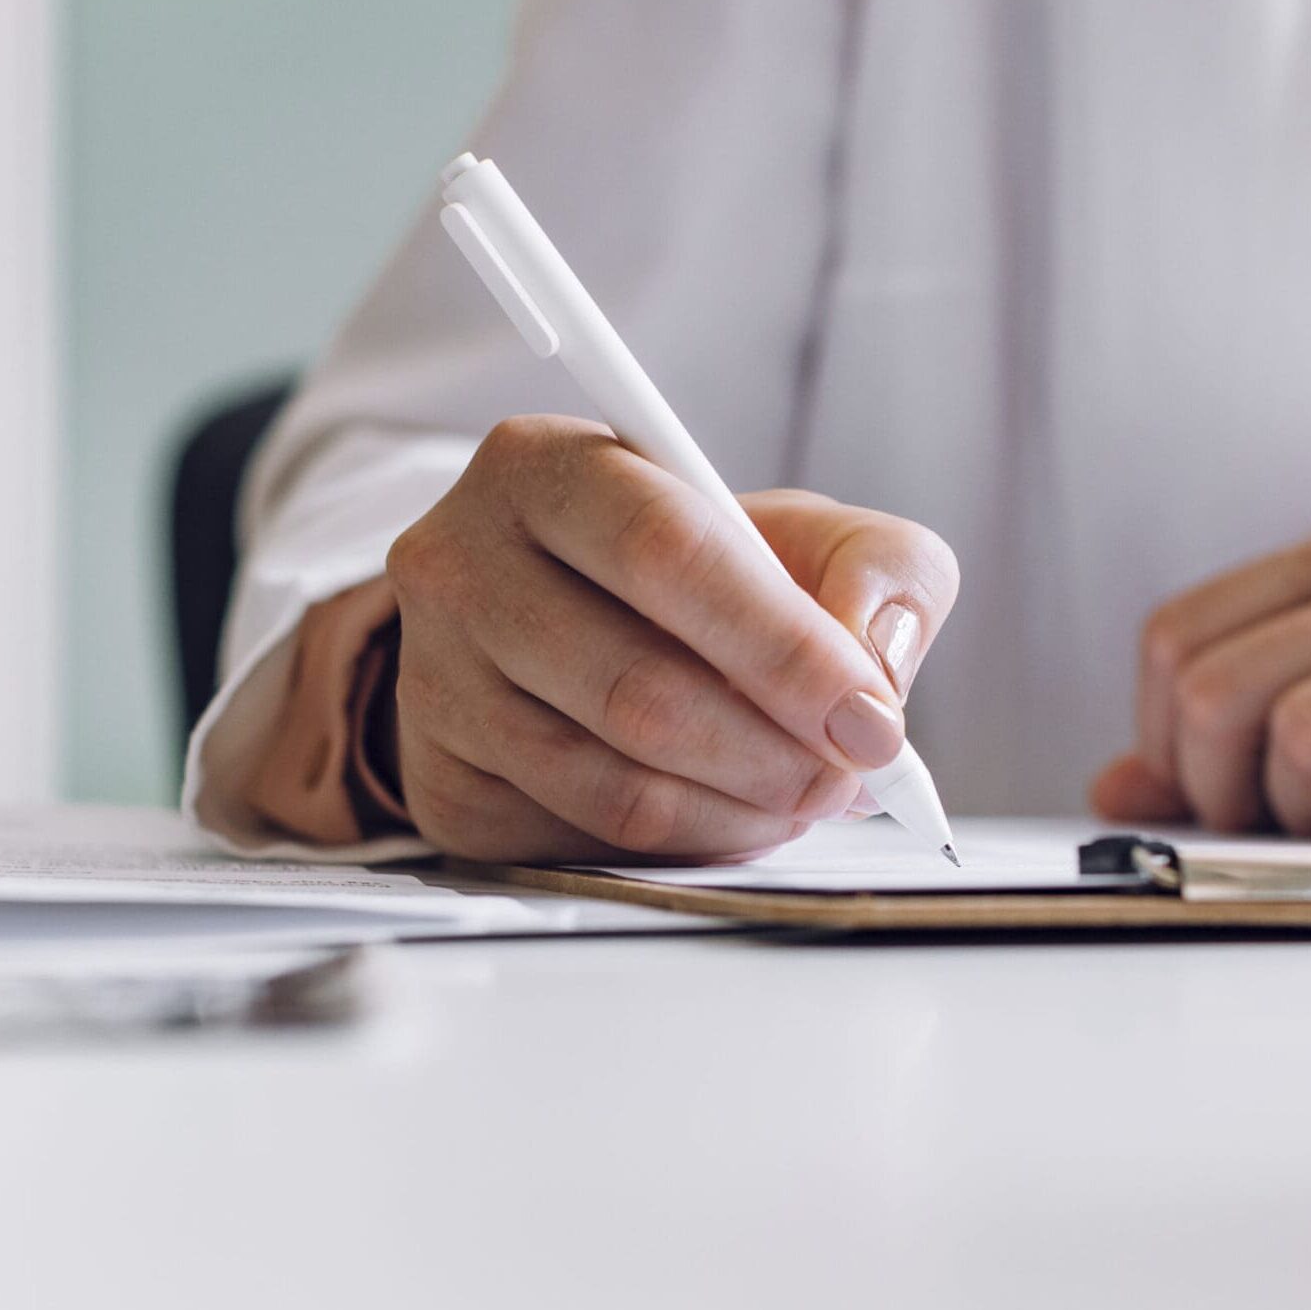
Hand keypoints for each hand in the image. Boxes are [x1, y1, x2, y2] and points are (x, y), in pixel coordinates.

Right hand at [384, 416, 957, 862]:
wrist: (570, 626)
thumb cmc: (695, 574)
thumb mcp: (802, 534)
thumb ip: (876, 569)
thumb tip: (875, 663)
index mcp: (545, 466)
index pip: (667, 552)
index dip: (782, 647)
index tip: (870, 716)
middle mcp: (460, 565)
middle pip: (636, 686)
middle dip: (773, 750)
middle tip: (850, 775)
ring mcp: (434, 681)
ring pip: (611, 780)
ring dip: (739, 808)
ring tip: (805, 796)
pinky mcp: (444, 783)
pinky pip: (586, 838)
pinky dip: (690, 842)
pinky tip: (736, 815)